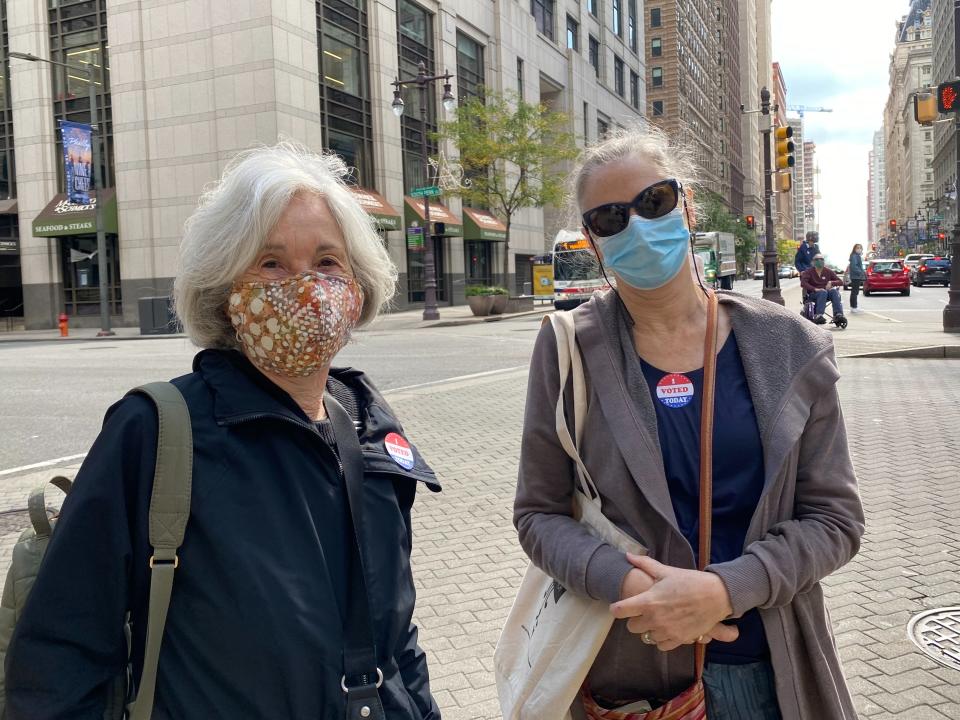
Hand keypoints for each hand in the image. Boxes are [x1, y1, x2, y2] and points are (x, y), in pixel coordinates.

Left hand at [610, 555, 737, 651]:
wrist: (716, 595)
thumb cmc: (690, 581)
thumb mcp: (666, 571)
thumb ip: (645, 564)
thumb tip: (628, 555)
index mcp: (648, 601)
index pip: (620, 610)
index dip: (616, 609)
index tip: (618, 607)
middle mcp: (654, 618)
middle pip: (632, 628)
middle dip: (635, 620)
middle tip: (643, 612)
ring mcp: (666, 630)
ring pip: (647, 637)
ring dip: (650, 629)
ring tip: (658, 619)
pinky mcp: (679, 639)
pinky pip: (661, 645)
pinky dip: (662, 639)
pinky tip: (667, 629)